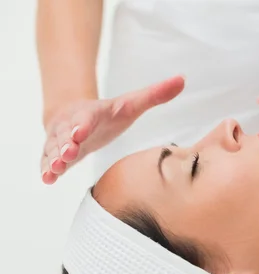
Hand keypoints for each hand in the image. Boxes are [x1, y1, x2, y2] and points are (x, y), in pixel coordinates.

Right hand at [41, 75, 184, 183]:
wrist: (75, 114)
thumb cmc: (108, 113)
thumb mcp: (131, 103)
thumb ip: (155, 95)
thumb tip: (182, 79)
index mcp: (91, 114)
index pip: (86, 119)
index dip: (83, 126)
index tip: (80, 133)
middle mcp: (72, 126)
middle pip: (67, 135)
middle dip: (66, 145)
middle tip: (67, 154)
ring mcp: (62, 141)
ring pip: (55, 149)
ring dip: (54, 159)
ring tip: (54, 169)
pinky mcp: (56, 153)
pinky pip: (48, 160)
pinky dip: (47, 169)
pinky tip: (47, 179)